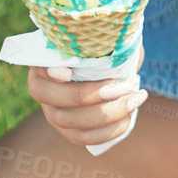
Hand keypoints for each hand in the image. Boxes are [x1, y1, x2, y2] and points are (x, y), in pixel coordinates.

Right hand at [26, 43, 147, 149]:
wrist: (110, 68)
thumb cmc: (106, 47)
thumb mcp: (107, 39)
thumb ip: (108, 41)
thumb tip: (120, 49)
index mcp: (44, 62)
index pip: (41, 68)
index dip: (51, 73)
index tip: (68, 72)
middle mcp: (42, 89)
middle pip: (59, 101)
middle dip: (96, 96)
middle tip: (127, 86)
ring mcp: (53, 113)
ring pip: (72, 123)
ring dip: (109, 114)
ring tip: (136, 99)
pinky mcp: (69, 130)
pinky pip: (86, 138)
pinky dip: (110, 130)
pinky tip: (129, 115)